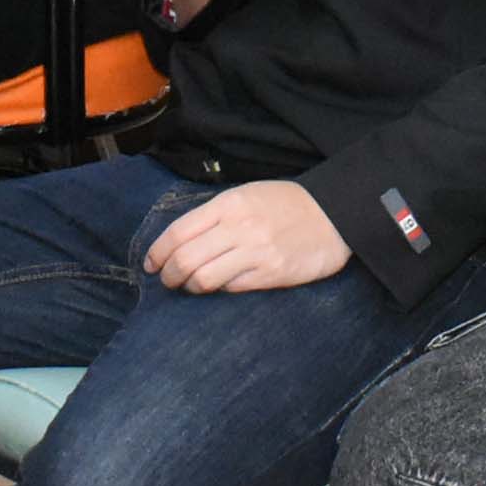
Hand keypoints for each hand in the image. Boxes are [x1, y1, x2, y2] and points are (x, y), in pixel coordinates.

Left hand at [145, 180, 348, 292]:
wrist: (334, 214)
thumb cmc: (284, 205)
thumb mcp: (246, 196)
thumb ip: (214, 216)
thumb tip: (179, 242)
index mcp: (229, 204)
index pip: (178, 232)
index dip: (157, 252)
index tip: (151, 264)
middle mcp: (239, 227)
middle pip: (185, 259)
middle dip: (168, 275)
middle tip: (168, 281)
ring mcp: (256, 252)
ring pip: (204, 279)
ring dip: (190, 287)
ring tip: (190, 287)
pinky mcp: (272, 274)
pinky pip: (232, 288)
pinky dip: (220, 289)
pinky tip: (222, 285)